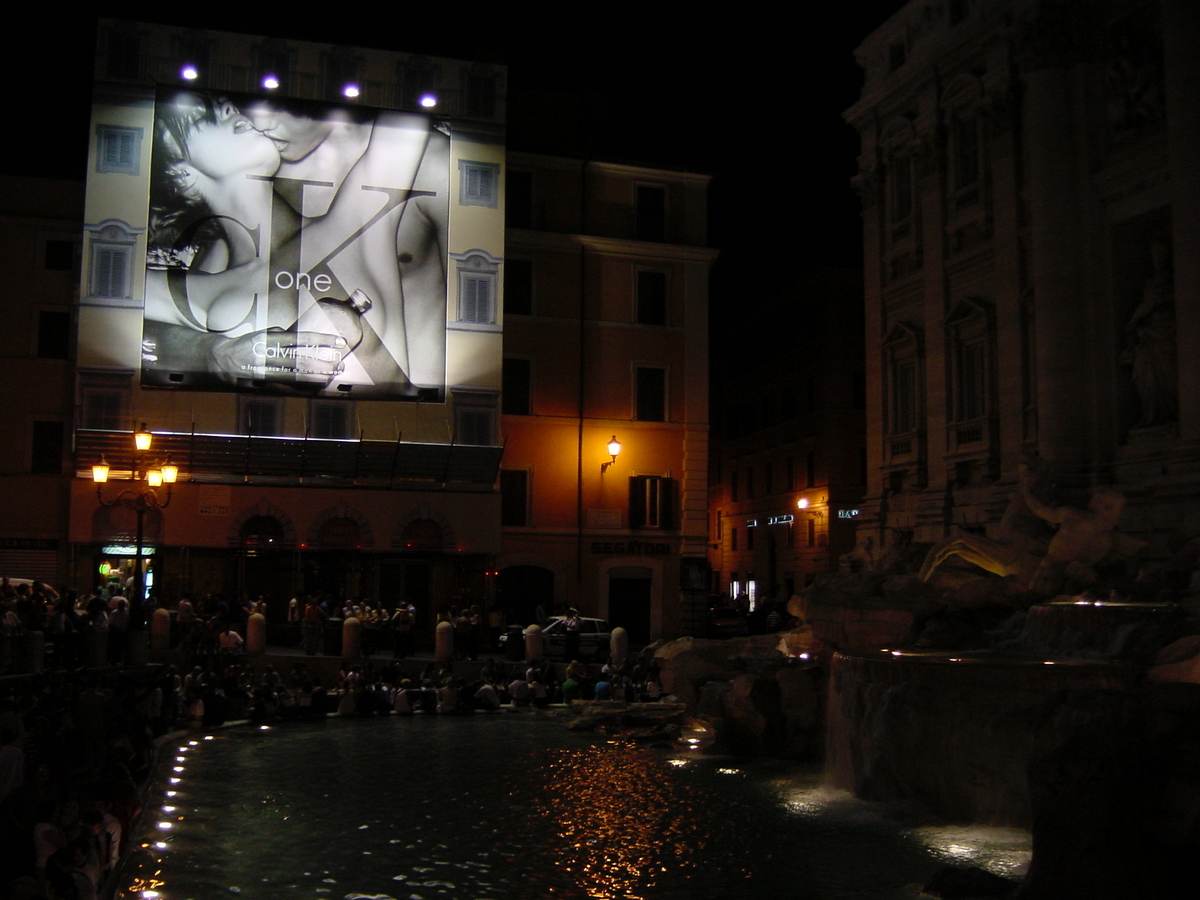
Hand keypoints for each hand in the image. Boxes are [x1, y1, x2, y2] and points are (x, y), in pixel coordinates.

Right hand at [207, 328, 347, 383]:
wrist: (217, 359)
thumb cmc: (246, 345)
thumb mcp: (262, 334)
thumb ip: (281, 335)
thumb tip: (301, 336)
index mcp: (268, 339)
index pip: (300, 338)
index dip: (321, 340)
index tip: (339, 342)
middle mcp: (266, 355)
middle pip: (299, 359)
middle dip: (321, 363)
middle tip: (339, 364)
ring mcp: (261, 372)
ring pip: (292, 376)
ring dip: (313, 378)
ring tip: (330, 377)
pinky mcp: (257, 386)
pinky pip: (282, 389)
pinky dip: (298, 390)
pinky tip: (312, 390)